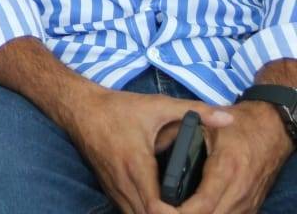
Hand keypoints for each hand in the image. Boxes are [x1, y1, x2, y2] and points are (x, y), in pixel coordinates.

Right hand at [62, 85, 232, 213]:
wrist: (79, 108)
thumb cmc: (118, 108)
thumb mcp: (157, 105)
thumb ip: (195, 111)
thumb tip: (229, 119)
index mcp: (137, 164)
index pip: (156, 208)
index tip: (195, 210)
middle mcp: (123, 182)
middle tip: (194, 212)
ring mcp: (114, 187)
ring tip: (180, 212)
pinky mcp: (109, 187)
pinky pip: (127, 210)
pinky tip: (160, 210)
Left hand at [165, 100, 291, 213]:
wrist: (270, 130)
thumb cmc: (236, 126)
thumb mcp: (203, 124)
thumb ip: (177, 135)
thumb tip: (152, 146)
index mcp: (226, 168)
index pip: (203, 203)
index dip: (180, 212)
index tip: (162, 208)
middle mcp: (239, 189)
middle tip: (164, 210)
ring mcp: (248, 200)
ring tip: (176, 210)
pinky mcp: (252, 205)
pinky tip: (196, 210)